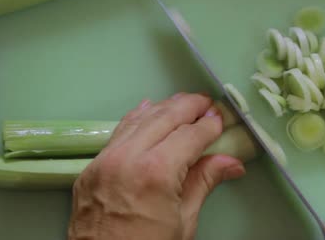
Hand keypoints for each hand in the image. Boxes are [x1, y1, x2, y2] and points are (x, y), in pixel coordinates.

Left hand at [67, 93, 245, 239]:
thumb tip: (232, 163)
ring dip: (163, 108)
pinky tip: (148, 109)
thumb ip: (204, 182)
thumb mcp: (183, 221)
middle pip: (165, 117)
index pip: (190, 135)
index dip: (208, 125)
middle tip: (206, 103)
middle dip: (189, 106)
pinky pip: (118, 133)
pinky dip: (136, 119)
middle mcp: (129, 157)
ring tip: (183, 103)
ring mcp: (105, 160)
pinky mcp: (92, 167)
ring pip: (139, 120)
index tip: (220, 119)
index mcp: (157, 172)